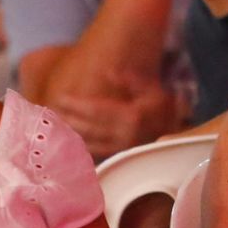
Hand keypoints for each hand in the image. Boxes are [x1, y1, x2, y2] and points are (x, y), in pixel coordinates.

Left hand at [51, 78, 182, 159]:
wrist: (178, 133)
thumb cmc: (163, 108)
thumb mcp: (150, 89)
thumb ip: (128, 80)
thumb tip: (107, 71)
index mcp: (129, 115)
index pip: (96, 109)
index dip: (76, 104)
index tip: (60, 97)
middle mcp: (123, 134)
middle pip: (89, 126)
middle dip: (68, 118)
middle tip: (49, 111)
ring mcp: (122, 148)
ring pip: (90, 141)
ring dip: (71, 133)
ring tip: (54, 125)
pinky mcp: (122, 156)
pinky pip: (98, 152)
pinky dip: (82, 147)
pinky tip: (70, 142)